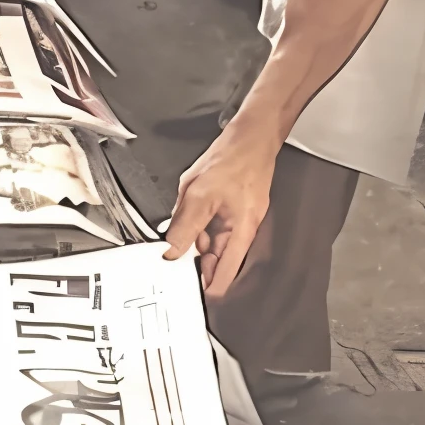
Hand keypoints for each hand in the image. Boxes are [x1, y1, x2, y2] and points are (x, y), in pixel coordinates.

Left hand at [163, 114, 279, 294]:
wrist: (253, 132)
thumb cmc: (234, 158)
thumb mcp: (200, 193)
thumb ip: (184, 226)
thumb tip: (170, 252)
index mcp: (241, 232)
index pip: (224, 275)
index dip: (206, 286)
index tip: (187, 292)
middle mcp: (243, 229)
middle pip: (216, 257)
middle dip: (195, 254)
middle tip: (175, 246)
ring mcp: (239, 217)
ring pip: (212, 237)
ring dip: (195, 232)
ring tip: (186, 209)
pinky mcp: (234, 205)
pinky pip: (213, 221)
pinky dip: (200, 218)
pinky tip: (191, 201)